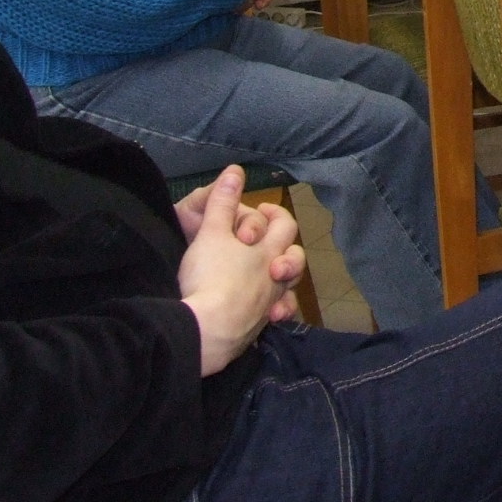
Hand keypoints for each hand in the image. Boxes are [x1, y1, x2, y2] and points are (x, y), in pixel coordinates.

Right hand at [177, 166, 307, 374]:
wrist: (207, 331)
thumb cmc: (210, 276)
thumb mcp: (210, 232)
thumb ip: (222, 201)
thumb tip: (236, 170)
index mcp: (269, 250)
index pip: (285, 225)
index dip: (275, 213)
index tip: (261, 209)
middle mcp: (276, 278)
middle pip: (294, 257)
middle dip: (284, 246)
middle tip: (262, 243)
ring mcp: (269, 304)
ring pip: (287, 289)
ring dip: (280, 281)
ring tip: (265, 276)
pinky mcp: (257, 328)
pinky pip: (272, 316)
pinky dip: (271, 310)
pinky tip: (261, 311)